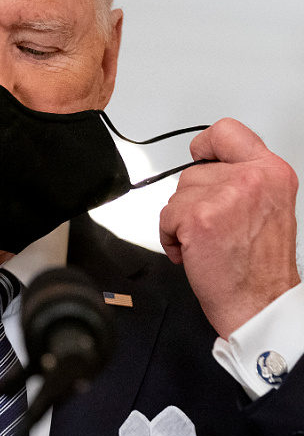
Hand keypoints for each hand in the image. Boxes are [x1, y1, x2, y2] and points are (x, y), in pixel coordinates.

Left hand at [159, 118, 299, 338]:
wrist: (259, 303)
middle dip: (191, 201)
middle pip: (192, 172)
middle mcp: (251, 179)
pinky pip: (165, 218)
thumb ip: (242, 181)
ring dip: (180, 221)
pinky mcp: (198, 218)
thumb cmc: (260, 265)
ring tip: (204, 242)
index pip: (227, 132)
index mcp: (271, 172)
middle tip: (211, 227)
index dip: (205, 146)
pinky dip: (169, 237)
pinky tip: (192, 251)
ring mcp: (224, 196)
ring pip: (176, 196)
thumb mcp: (267, 207)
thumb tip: (208, 169)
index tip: (200, 158)